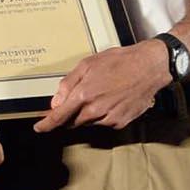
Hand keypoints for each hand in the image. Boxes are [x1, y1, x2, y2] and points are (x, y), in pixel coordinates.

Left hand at [36, 40, 171, 133]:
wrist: (150, 66)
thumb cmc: (119, 61)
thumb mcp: (88, 64)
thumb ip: (68, 84)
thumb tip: (56, 101)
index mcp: (84, 94)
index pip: (59, 116)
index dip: (47, 124)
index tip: (39, 128)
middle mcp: (95, 109)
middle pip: (73, 121)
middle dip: (70, 114)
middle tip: (79, 99)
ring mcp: (109, 117)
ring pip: (89, 122)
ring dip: (88, 113)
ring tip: (102, 93)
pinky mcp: (121, 122)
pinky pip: (104, 122)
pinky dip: (103, 114)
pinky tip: (112, 99)